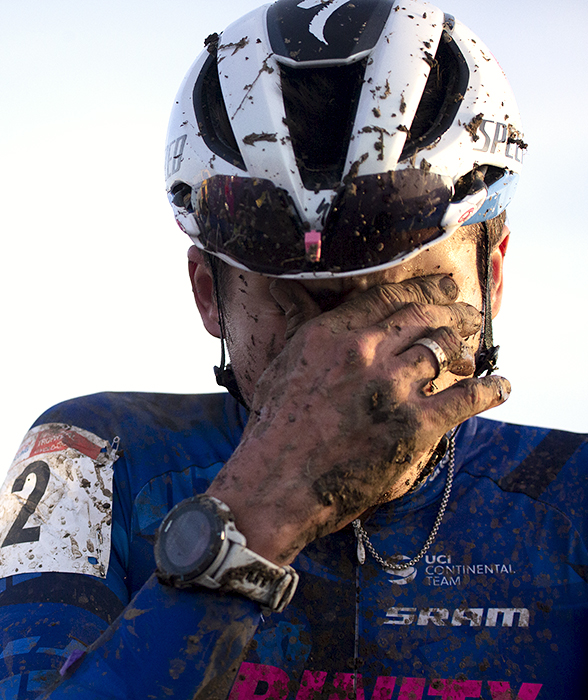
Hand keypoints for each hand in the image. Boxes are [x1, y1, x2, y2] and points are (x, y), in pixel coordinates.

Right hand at [206, 275, 509, 564]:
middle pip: (423, 316)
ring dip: (465, 348)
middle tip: (469, 313)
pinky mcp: (415, 426)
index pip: (388, 297)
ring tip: (472, 352)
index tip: (442, 287)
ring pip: (444, 349)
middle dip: (453, 311)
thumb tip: (285, 290)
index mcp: (332, 334)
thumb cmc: (274, 426)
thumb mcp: (281, 364)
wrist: (277, 482)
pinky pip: (465, 398)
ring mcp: (392, 387)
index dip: (423, 288)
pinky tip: (500, 387)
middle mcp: (365, 352)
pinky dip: (488, 389)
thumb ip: (298, 323)